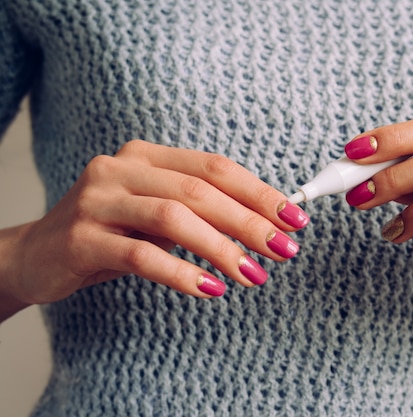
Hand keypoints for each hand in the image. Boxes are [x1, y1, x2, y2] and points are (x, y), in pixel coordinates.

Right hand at [0, 140, 308, 317]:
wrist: (39, 253)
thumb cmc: (114, 231)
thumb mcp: (158, 212)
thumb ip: (200, 209)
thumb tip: (268, 224)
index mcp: (146, 155)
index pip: (215, 167)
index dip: (259, 192)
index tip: (294, 218)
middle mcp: (121, 168)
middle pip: (199, 191)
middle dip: (249, 222)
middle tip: (284, 249)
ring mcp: (98, 200)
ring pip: (174, 218)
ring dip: (222, 248)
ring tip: (254, 274)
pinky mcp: (81, 238)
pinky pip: (142, 256)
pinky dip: (181, 273)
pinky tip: (210, 289)